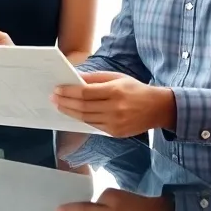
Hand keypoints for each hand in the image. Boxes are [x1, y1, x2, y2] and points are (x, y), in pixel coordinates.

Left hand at [51, 71, 175, 137]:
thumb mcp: (117, 78)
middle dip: (65, 102)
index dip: (69, 91)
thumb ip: (95, 78)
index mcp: (116, 91)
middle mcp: (115, 108)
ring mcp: (115, 123)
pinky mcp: (115, 133)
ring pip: (86, 118)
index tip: (57, 89)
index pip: (86, 92)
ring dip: (69, 112)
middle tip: (53, 98)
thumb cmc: (135, 89)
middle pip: (83, 107)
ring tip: (59, 105)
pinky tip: (73, 113)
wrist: (157, 108)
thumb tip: (74, 77)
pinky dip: (81, 119)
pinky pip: (93, 126)